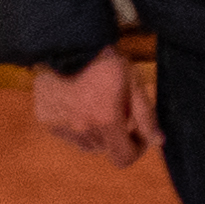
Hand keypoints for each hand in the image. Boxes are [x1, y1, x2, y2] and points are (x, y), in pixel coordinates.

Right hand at [27, 49, 150, 164]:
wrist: (68, 45)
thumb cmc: (106, 63)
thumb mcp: (134, 84)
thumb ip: (146, 116)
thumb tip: (158, 141)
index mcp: (105, 121)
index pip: (123, 158)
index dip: (136, 149)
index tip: (138, 132)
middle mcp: (80, 129)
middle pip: (105, 149)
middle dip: (116, 135)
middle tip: (118, 112)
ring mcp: (60, 127)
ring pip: (85, 144)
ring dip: (95, 132)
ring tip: (97, 105)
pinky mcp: (46, 120)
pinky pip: (67, 134)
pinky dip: (75, 125)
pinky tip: (78, 104)